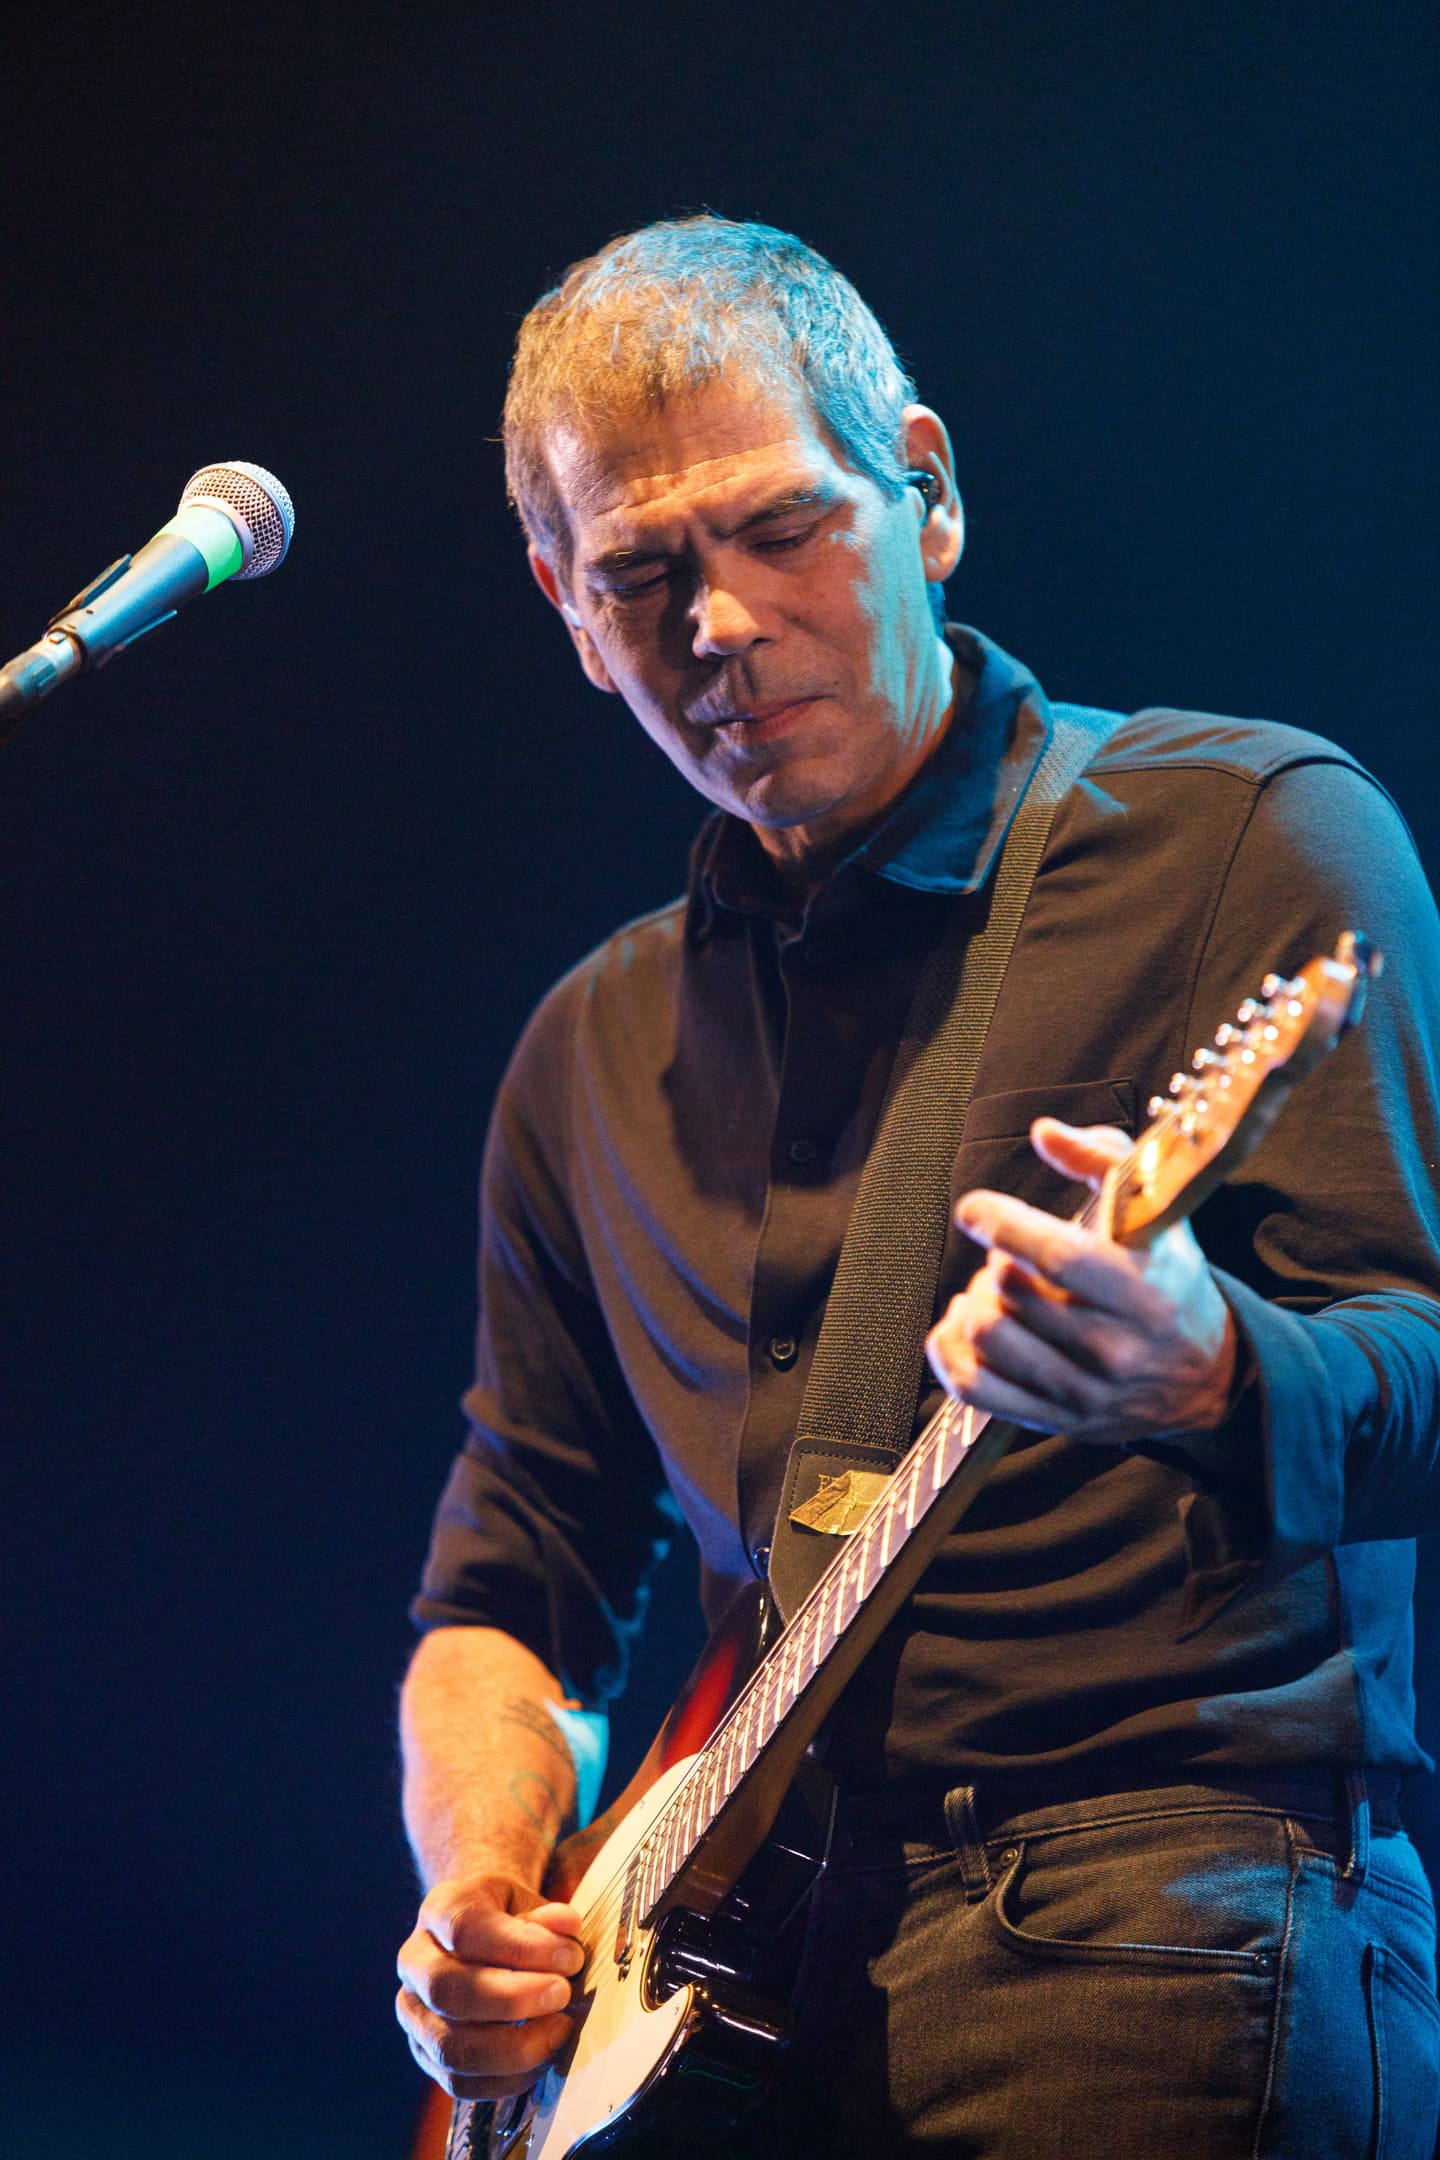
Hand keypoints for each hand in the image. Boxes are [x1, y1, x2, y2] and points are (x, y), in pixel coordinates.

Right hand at [396, 1870, 584, 2100]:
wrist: (477, 1936)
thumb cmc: (507, 1917)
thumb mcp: (526, 1901)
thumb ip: (545, 1916)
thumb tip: (568, 1926)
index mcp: (439, 1910)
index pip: (466, 1930)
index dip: (520, 1947)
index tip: (570, 1957)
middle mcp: (415, 1962)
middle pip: (447, 1990)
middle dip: (512, 1999)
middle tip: (561, 1995)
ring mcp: (414, 2013)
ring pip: (450, 2045)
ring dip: (512, 2047)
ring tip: (558, 2031)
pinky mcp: (426, 2053)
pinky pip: (457, 2082)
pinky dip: (504, 2079)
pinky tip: (541, 2059)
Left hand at [925, 1118, 1236, 1446]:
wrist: (1209, 1375)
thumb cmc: (1170, 1280)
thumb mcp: (1156, 1213)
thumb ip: (1102, 1158)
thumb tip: (1043, 1132)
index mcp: (1141, 1290)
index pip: (1057, 1257)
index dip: (1002, 1224)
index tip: (975, 1208)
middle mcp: (1113, 1347)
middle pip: (1012, 1294)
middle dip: (995, 1260)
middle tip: (1007, 1255)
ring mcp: (1083, 1390)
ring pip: (988, 1337)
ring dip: (975, 1301)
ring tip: (992, 1290)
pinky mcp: (1057, 1420)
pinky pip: (975, 1389)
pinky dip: (949, 1351)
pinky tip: (960, 1324)